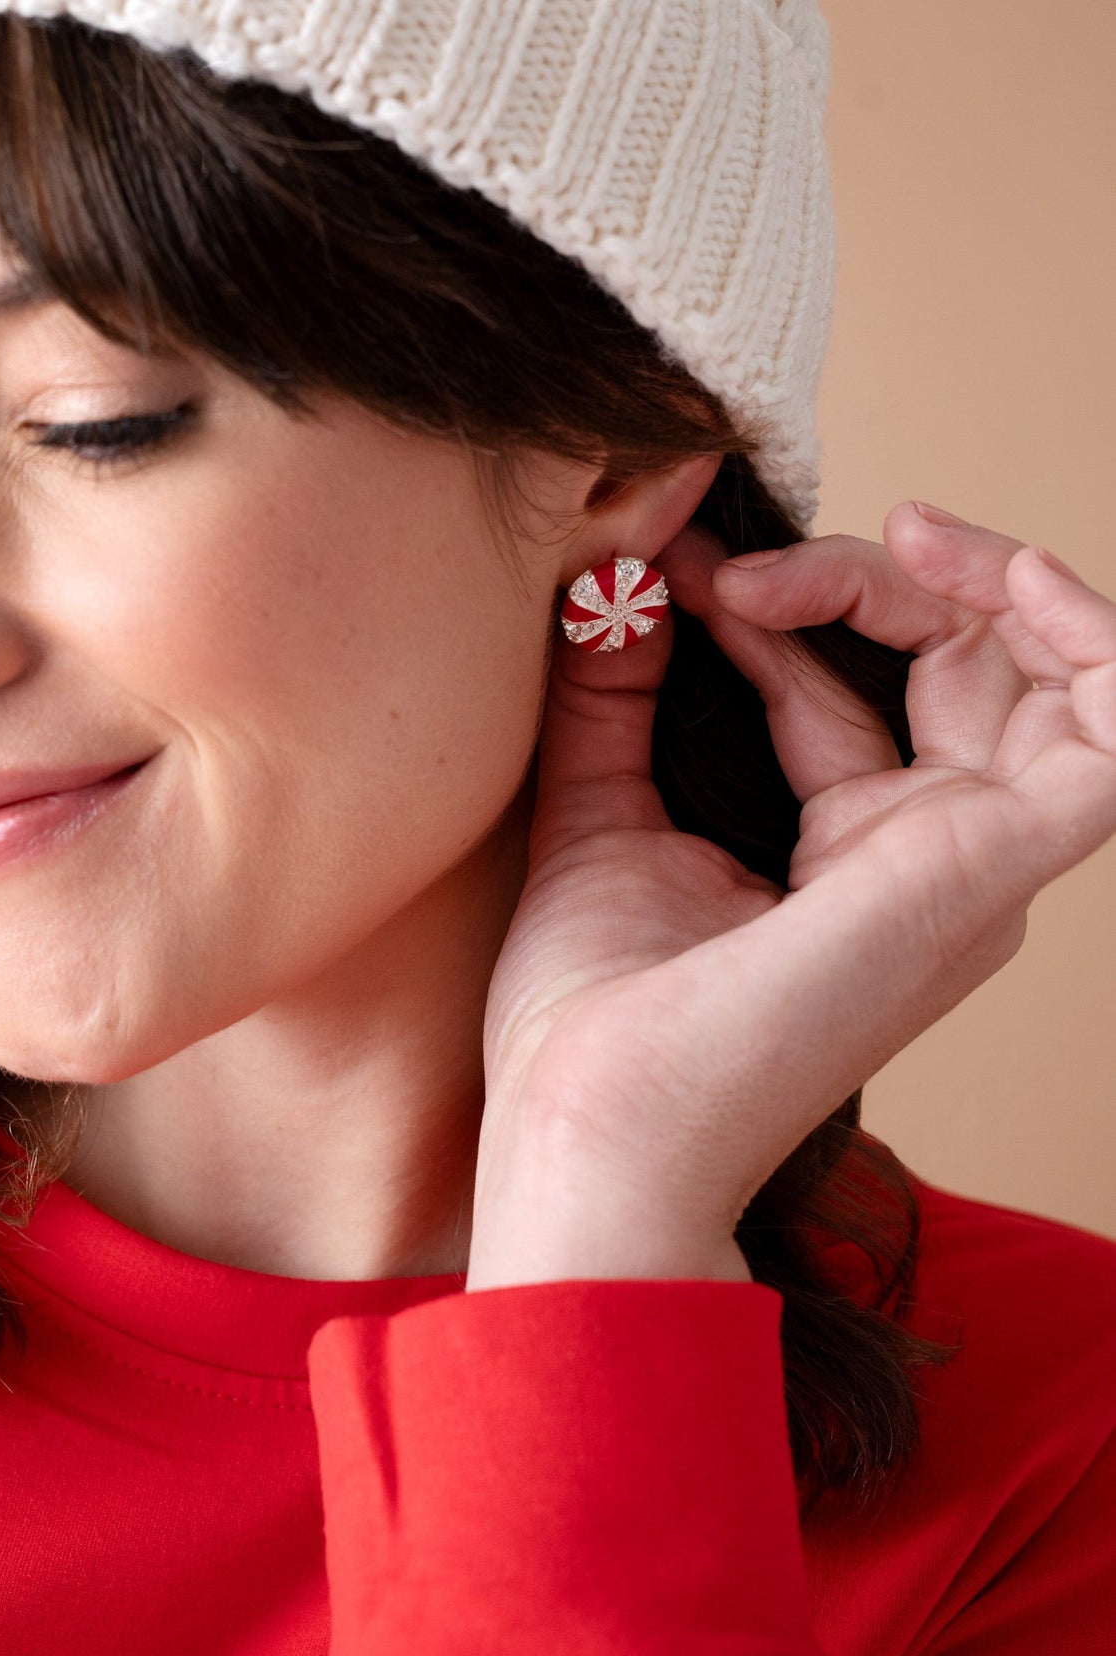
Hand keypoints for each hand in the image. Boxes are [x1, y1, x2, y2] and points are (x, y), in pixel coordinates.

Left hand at [466, 503, 1115, 1290]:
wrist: (592, 1121)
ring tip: (897, 533)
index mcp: (854, 850)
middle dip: (866, 576)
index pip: (864, 684)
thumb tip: (620, 569)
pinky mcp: (990, 866)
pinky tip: (1025, 582)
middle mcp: (930, 853)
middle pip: (958, 663)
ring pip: (1040, 677)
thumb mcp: (598, 807)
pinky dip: (1102, 649)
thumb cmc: (591, 1014)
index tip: (677, 569)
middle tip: (738, 564)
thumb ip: (617, 688)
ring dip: (980, 580)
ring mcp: (970, 861)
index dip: (791, 600)